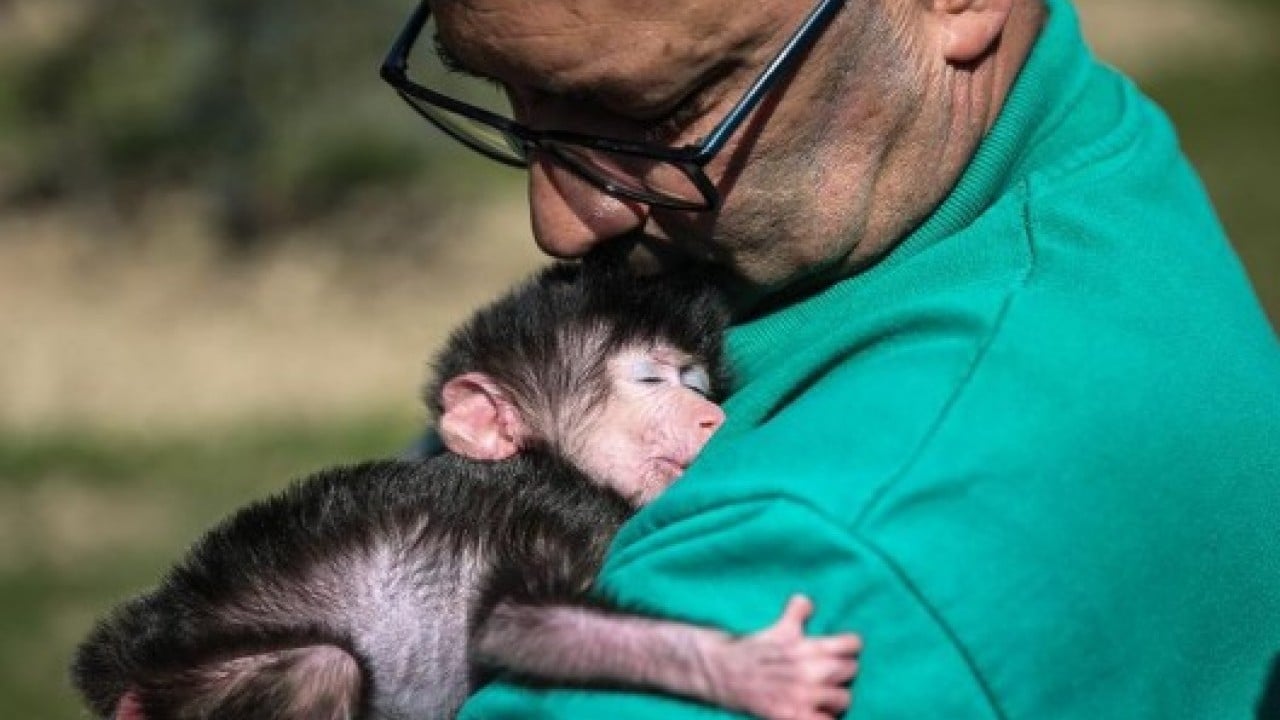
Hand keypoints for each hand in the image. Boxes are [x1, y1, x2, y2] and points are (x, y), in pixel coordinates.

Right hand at [705, 595, 861, 719]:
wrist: (723, 672)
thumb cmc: (753, 649)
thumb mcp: (777, 627)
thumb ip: (796, 613)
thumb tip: (807, 601)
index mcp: (808, 646)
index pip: (852, 644)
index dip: (849, 647)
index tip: (843, 650)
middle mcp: (811, 670)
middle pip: (851, 670)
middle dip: (843, 671)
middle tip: (831, 675)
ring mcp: (804, 696)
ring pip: (844, 698)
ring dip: (836, 698)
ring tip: (826, 697)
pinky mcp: (794, 716)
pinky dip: (824, 718)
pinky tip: (818, 713)